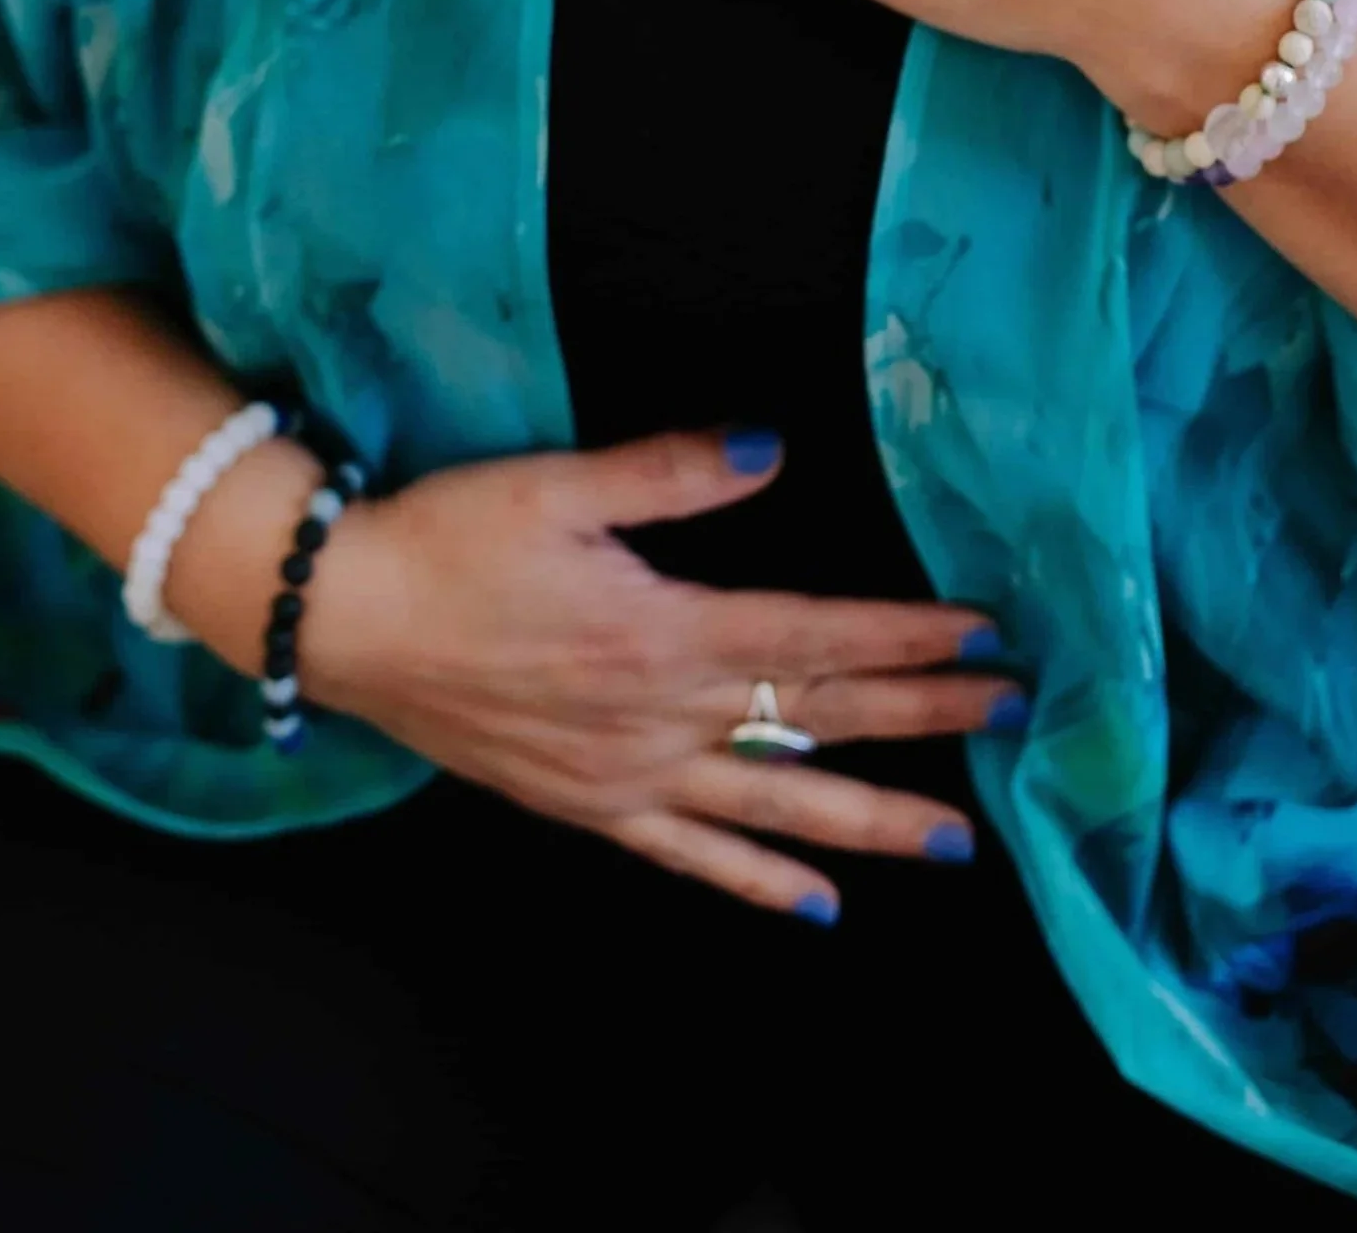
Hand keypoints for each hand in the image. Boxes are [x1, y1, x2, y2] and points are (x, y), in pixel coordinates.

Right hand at [286, 428, 1009, 918]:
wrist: (346, 619)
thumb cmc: (451, 537)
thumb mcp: (559, 482)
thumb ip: (672, 471)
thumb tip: (771, 450)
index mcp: (664, 631)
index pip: (814, 638)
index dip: (905, 636)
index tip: (984, 636)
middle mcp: (659, 717)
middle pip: (816, 722)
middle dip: (922, 718)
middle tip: (1011, 718)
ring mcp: (627, 776)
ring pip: (776, 808)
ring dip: (872, 820)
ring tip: (958, 837)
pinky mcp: (588, 808)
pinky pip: (691, 857)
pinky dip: (760, 884)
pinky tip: (821, 907)